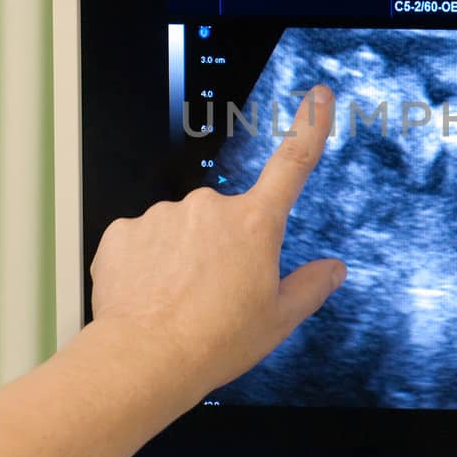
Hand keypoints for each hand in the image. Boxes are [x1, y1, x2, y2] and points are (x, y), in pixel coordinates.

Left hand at [89, 84, 345, 392]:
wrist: (145, 359)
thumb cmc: (215, 342)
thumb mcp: (278, 320)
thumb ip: (310, 287)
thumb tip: (333, 269)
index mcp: (255, 224)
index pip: (292, 164)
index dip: (309, 126)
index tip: (318, 96)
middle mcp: (209, 207)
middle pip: (225, 219)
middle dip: (220, 248)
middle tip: (213, 297)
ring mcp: (163, 215)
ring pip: (180, 231)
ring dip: (180, 258)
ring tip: (175, 304)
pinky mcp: (123, 230)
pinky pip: (141, 242)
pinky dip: (145, 266)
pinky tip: (147, 298)